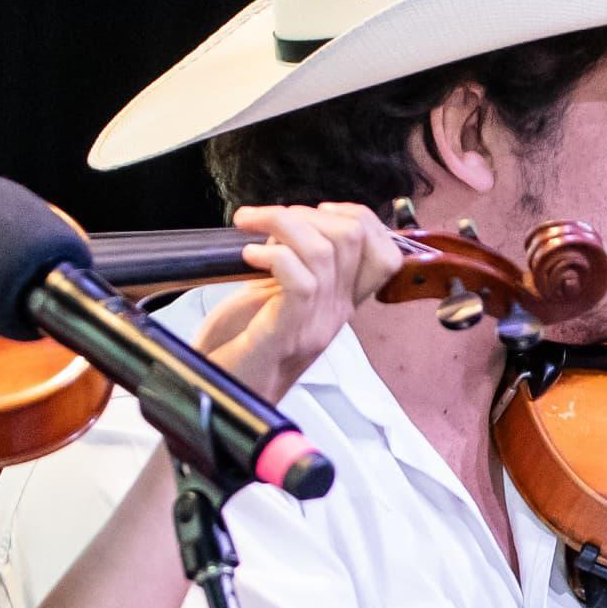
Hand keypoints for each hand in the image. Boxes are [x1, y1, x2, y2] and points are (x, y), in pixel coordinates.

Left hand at [192, 202, 401, 401]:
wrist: (220, 396)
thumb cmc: (240, 345)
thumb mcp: (275, 294)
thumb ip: (295, 264)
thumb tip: (291, 223)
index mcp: (340, 301)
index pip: (385, 252)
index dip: (358, 217)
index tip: (316, 211)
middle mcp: (336, 311)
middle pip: (354, 238)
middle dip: (307, 212)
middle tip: (267, 220)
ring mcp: (315, 322)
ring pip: (325, 251)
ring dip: (282, 224)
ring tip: (250, 229)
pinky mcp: (287, 332)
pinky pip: (299, 279)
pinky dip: (271, 255)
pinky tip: (249, 256)